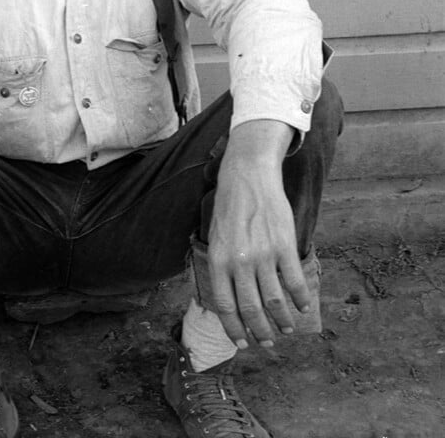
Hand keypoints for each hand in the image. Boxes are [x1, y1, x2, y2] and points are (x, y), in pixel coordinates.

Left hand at [207, 120, 309, 347]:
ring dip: (282, 320)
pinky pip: (295, 281)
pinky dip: (301, 299)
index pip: (226, 305)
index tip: (242, 342)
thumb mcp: (215, 236)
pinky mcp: (284, 244)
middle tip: (267, 342)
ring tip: (286, 328)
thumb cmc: (229, 207)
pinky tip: (303, 307)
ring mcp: (264, 254)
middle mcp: (240, 261)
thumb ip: (221, 266)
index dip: (234, 328)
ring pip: (275, 300)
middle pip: (252, 308)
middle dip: (260, 331)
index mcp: (219, 260)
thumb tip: (228, 298)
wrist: (248, 176)